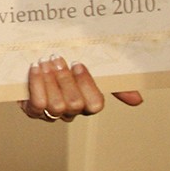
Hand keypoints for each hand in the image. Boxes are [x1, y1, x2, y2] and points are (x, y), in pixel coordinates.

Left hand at [21, 56, 144, 122]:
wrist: (32, 57)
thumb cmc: (64, 64)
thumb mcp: (89, 67)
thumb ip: (114, 83)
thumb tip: (137, 100)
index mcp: (87, 102)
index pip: (95, 104)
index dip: (87, 84)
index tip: (78, 63)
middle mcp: (71, 111)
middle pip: (75, 104)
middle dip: (65, 79)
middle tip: (57, 58)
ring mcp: (51, 113)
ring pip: (56, 106)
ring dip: (50, 81)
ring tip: (44, 61)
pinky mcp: (32, 110)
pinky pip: (36, 104)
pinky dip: (36, 84)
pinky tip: (35, 68)